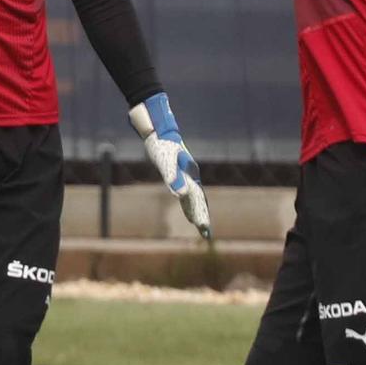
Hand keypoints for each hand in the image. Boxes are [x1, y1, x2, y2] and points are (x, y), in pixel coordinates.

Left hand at [129, 92, 211, 242]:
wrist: (159, 130)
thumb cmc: (162, 146)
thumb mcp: (165, 162)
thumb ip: (173, 179)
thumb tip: (181, 195)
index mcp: (191, 175)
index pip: (198, 200)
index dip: (201, 215)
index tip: (204, 230)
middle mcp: (191, 176)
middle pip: (199, 200)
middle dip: (202, 217)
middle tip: (206, 234)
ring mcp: (186, 175)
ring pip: (194, 197)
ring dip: (197, 211)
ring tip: (200, 225)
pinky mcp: (179, 173)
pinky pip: (187, 192)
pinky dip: (188, 203)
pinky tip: (186, 208)